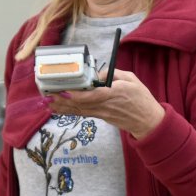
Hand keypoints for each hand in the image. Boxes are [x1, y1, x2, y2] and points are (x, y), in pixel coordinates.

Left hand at [46, 69, 164, 138]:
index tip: (64, 91)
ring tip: (47, 102)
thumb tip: (96, 75)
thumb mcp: (131, 79)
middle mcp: (105, 104)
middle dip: (63, 99)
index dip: (77, 95)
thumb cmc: (141, 98)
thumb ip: (113, 74)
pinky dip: (69, 111)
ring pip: (79, 109)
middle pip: (80, 103)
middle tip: (48, 95)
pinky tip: (58, 109)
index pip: (93, 95)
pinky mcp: (100, 117)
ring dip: (62, 107)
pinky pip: (82, 113)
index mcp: (114, 93)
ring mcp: (101, 113)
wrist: (147, 121)